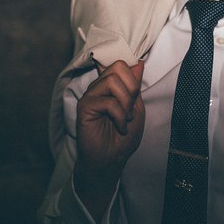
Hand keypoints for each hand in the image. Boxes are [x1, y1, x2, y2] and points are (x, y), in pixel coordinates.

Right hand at [74, 60, 144, 217]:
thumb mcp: (137, 108)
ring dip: (125, 102)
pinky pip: (107, 101)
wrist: (111, 160)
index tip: (136, 95)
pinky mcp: (85, 107)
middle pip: (118, 67)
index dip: (134, 76)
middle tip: (131, 108)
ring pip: (112, 81)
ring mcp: (90, 96)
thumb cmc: (123, 137)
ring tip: (125, 118)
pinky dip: (119, 116)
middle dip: (132, 87)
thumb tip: (139, 62)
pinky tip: (120, 127)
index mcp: (111, 86)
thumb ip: (136, 86)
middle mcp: (99, 87)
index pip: (122, 63)